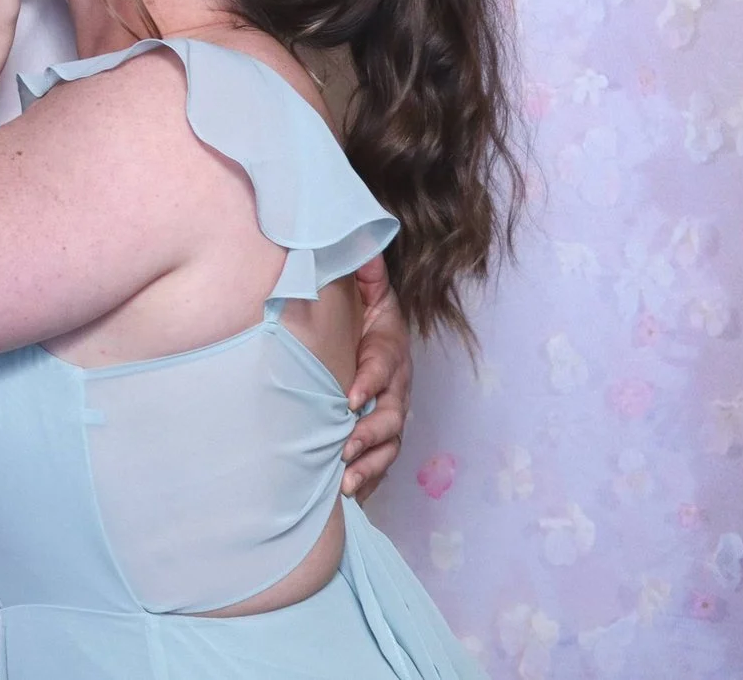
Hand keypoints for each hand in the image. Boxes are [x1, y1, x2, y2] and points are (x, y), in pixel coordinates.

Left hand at [339, 256, 412, 499]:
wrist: (370, 327)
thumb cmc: (360, 308)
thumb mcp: (364, 284)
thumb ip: (363, 269)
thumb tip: (363, 247)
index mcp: (389, 347)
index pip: (383, 365)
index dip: (370, 381)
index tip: (349, 398)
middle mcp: (396, 384)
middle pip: (390, 414)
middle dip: (370, 434)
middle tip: (346, 449)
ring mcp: (391, 411)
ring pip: (389, 443)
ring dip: (370, 464)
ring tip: (347, 484)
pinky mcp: (382, 433)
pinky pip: (382, 460)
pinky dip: (370, 478)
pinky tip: (351, 497)